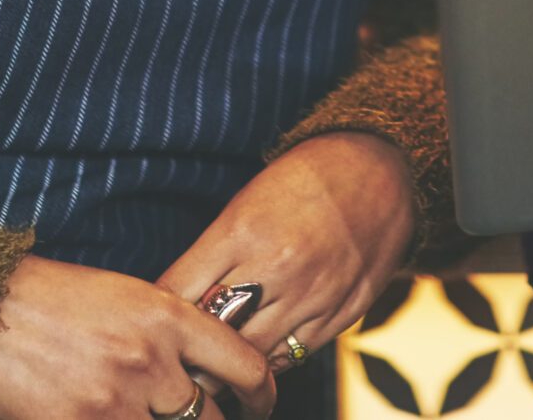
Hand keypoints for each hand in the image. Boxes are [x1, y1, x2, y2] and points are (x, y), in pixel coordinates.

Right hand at [0, 255, 274, 419]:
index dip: (262, 394)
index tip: (261, 404)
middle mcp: (148, 361)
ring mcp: (114, 401)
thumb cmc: (59, 299)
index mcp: (167, 318)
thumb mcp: (131, 297)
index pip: (243, 365)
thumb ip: (174, 334)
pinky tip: (120, 419)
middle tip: (204, 415)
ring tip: (151, 414)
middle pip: (208, 416)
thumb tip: (207, 373)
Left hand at [157, 133, 417, 373]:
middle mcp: (277, 267)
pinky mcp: (343, 310)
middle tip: (176, 358)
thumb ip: (214, 253)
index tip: (150, 321)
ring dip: (230, 364)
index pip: (178, 293)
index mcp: (242, 232)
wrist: (381, 166)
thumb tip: (177, 301)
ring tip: (214, 366)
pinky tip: (260, 351)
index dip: (158, 313)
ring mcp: (313, 293)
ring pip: (253, 357)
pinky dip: (271, 358)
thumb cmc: (305, 179)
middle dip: (190, 351)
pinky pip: (294, 355)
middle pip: (213, 335)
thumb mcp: (246, 202)